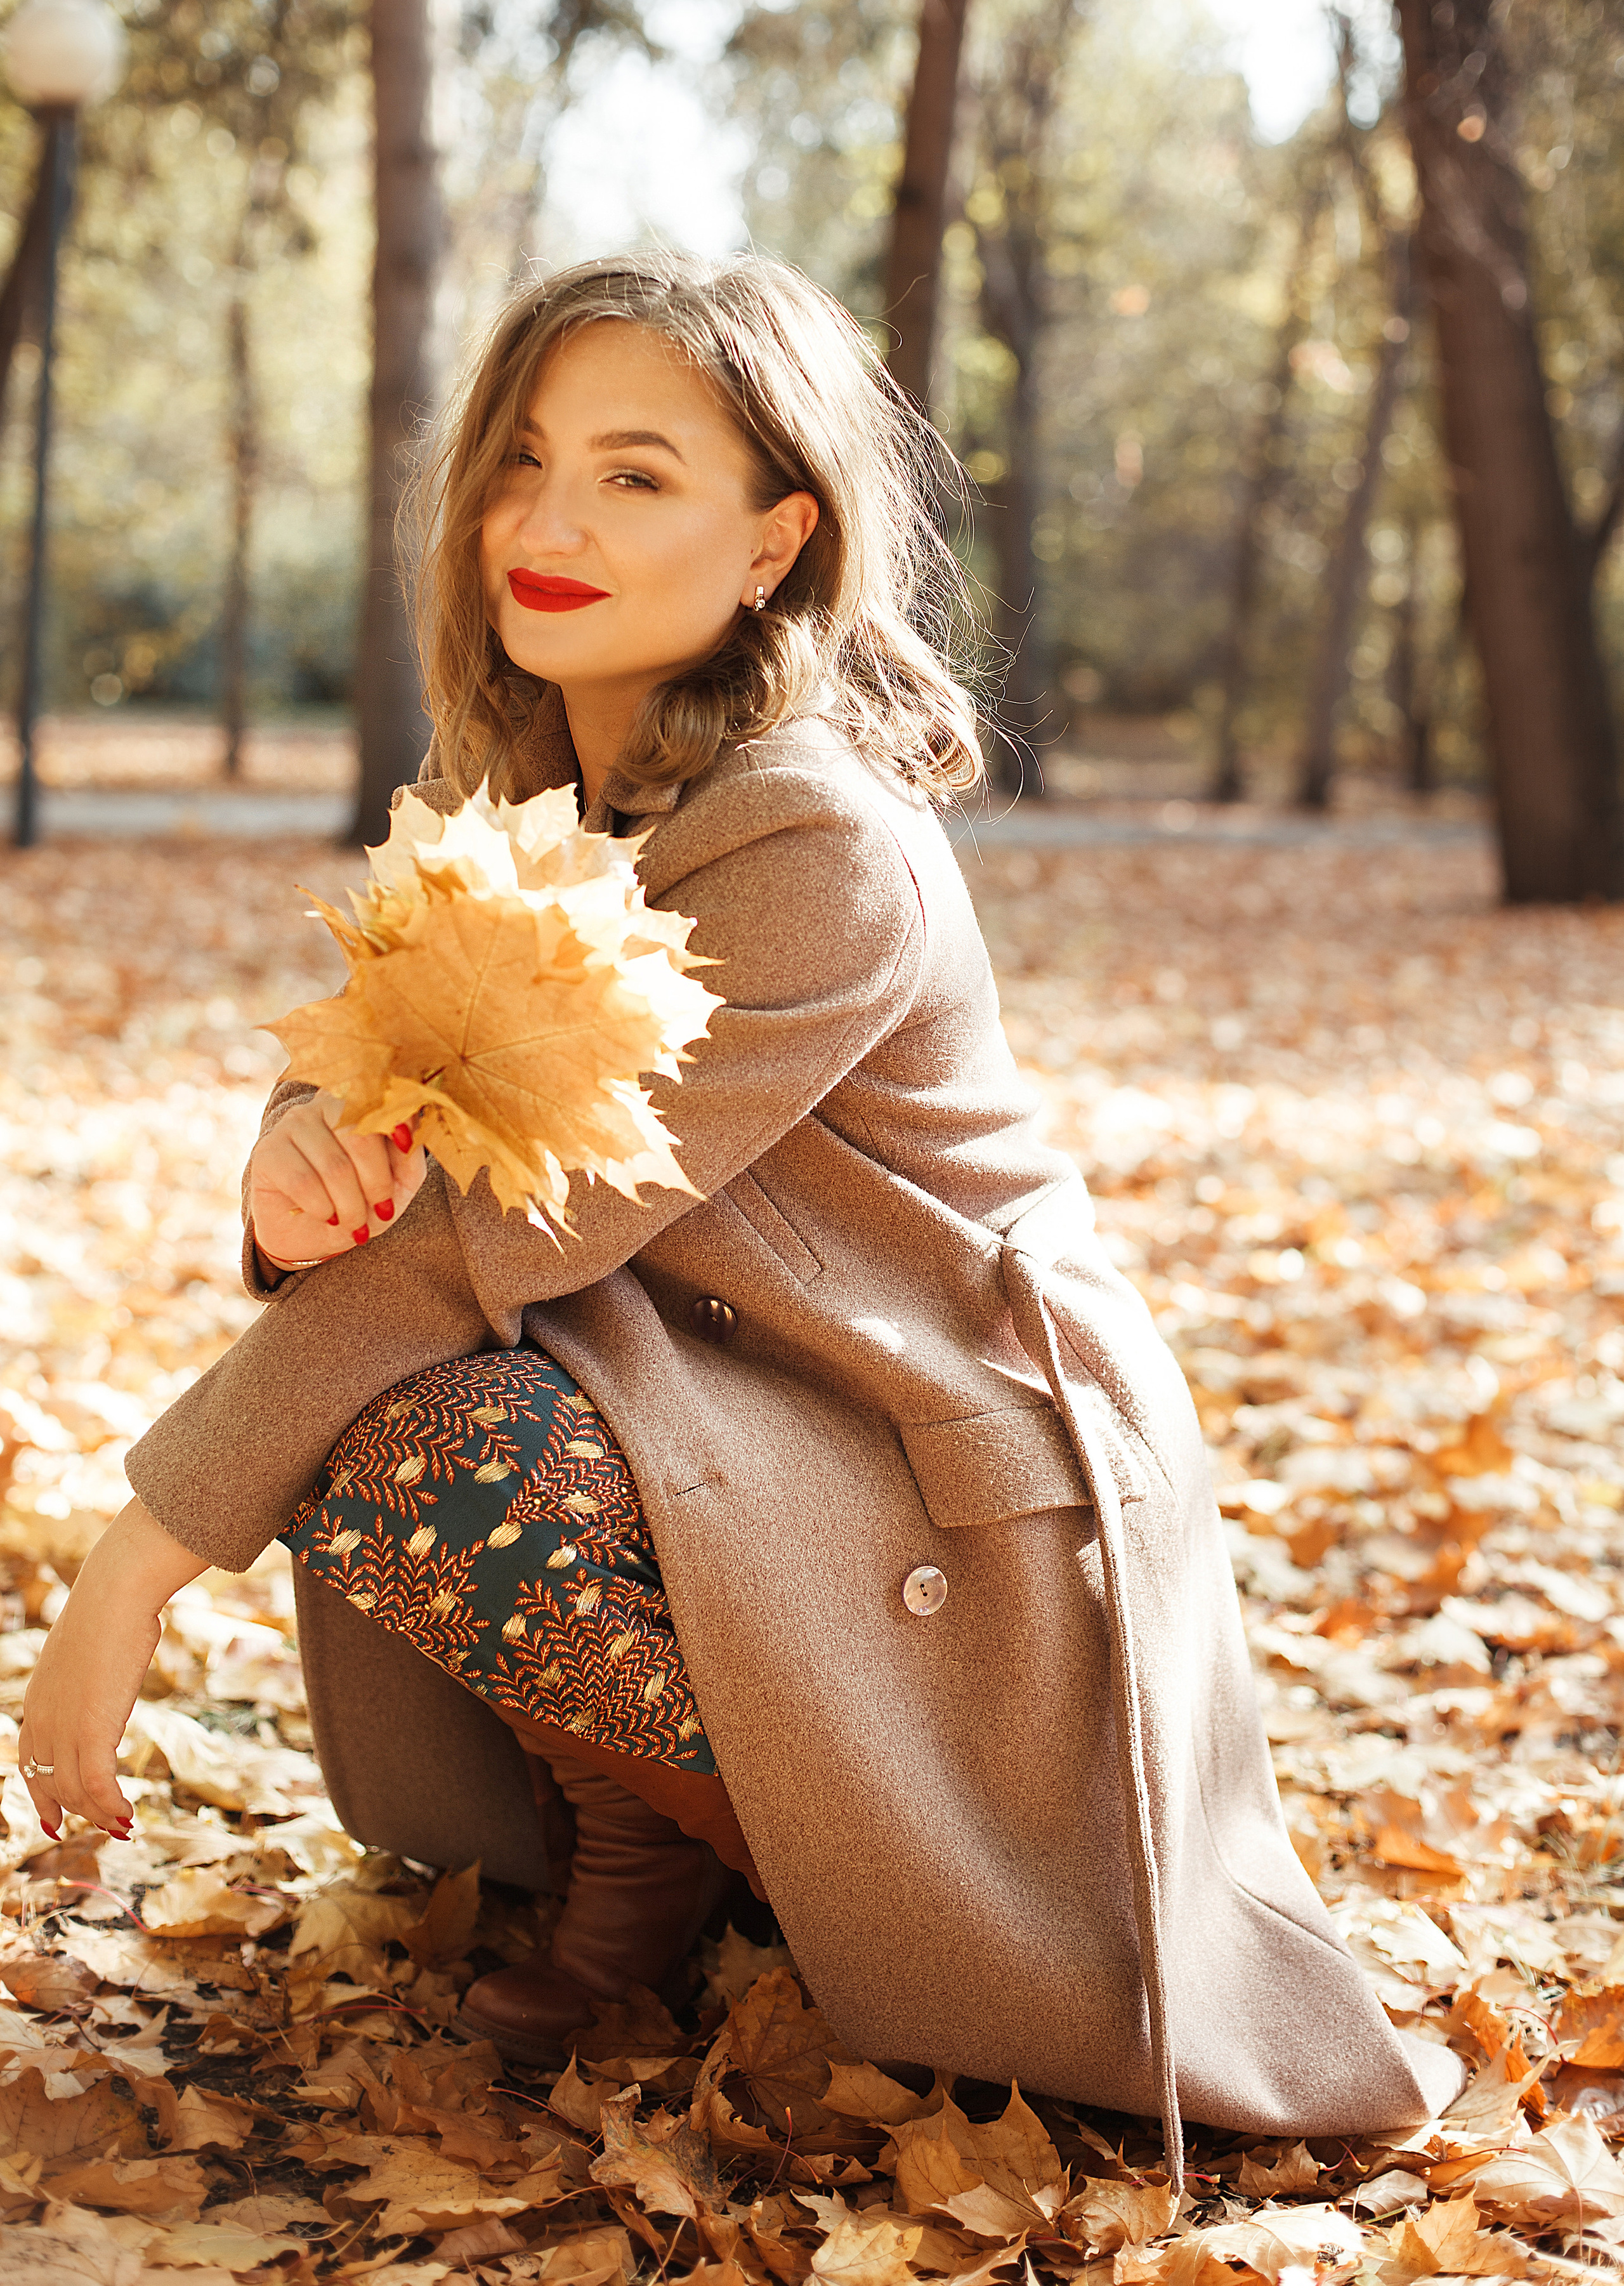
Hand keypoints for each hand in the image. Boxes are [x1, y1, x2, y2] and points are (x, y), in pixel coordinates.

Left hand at [19, 1498, 206, 1837]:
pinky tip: (129, 1815)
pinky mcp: (92, 1731)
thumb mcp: (87, 1653)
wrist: (114, 1597)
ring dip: (100, 1814)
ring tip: (124, 1824)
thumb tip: (106, 1669)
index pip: (30, 1763)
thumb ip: (87, 1675)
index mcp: (37, 1702)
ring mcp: (65, 1727)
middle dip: (78, 1813)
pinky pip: (98, 1785)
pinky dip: (111, 1806)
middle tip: (108, 1826)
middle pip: (52, 1784)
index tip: (56, 1820)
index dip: (43, 1796)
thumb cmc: (111, 1613)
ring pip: (75, 1791)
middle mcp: (43, 1721)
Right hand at [249, 1091, 426, 1271]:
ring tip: (353, 1223)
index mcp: (359, 1104)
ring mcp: (292, 1126)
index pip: (381, 1103)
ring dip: (350, 1206)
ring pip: (334, 1165)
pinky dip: (321, 1208)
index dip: (395, 1119)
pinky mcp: (267, 1152)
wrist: (312, 1234)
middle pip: (359, 1135)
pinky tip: (325, 1216)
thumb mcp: (396, 1185)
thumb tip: (412, 1131)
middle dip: (375, 1183)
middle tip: (380, 1211)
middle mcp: (323, 1106)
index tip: (406, 1143)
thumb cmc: (359, 1201)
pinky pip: (303, 1181)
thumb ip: (408, 1157)